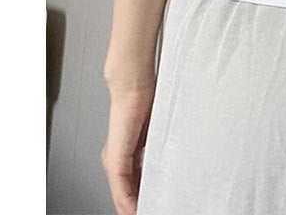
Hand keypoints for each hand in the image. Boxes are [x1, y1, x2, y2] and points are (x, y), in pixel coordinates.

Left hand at [101, 81, 155, 214]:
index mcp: (127, 152)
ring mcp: (114, 161)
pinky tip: (136, 211)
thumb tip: (171, 160)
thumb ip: (159, 147)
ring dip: (136, 206)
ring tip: (150, 211)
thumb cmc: (147, 98)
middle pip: (128, 193)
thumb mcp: (157, 129)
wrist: (134, 84)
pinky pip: (121, 190)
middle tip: (157, 209)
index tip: (156, 204)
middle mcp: (117, 160)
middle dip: (142, 204)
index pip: (135, 184)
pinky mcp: (114, 160)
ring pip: (123, 195)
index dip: (145, 197)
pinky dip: (128, 203)